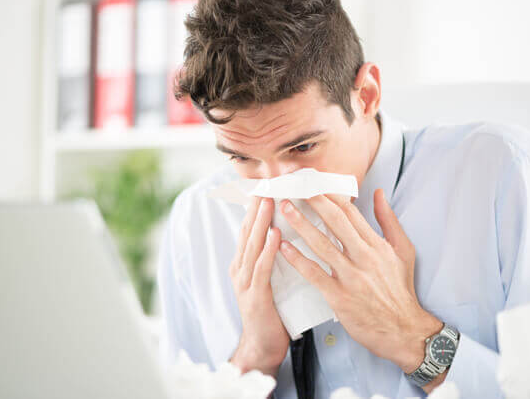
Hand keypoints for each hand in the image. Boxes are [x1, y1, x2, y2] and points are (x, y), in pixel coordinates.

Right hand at [229, 196, 288, 376]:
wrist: (263, 346)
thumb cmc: (272, 312)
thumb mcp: (271, 279)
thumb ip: (274, 257)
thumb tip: (288, 231)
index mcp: (245, 263)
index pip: (251, 228)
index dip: (257, 206)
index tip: (268, 184)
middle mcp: (241, 269)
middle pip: (248, 231)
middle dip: (257, 206)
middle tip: (267, 182)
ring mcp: (245, 282)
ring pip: (252, 245)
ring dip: (261, 222)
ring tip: (270, 200)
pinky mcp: (255, 296)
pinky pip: (262, 269)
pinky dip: (269, 250)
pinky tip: (277, 235)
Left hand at [277, 189, 442, 379]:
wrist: (404, 330)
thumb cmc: (401, 290)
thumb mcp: (403, 251)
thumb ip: (389, 221)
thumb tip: (378, 193)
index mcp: (377, 245)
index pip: (351, 212)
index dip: (331, 195)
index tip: (314, 182)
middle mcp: (364, 258)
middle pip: (335, 222)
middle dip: (314, 201)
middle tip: (295, 187)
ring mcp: (351, 277)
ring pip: (322, 245)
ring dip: (301, 225)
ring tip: (284, 209)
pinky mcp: (339, 297)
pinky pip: (315, 274)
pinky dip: (298, 259)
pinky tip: (283, 246)